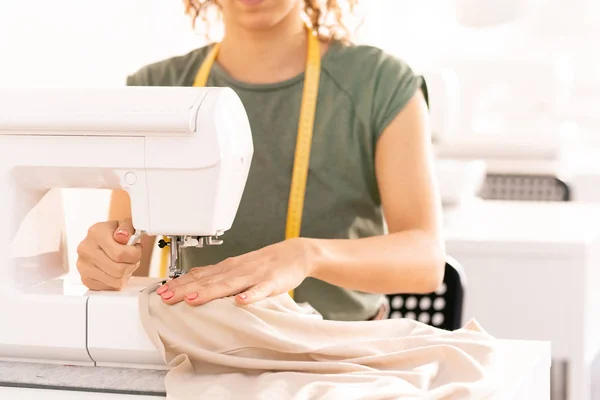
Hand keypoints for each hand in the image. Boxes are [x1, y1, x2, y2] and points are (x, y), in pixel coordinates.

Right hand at [76, 218, 141, 290]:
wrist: (104, 239)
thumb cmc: (116, 233)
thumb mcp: (126, 224)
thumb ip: (128, 228)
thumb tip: (123, 236)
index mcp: (96, 233)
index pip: (121, 254)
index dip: (135, 254)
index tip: (136, 248)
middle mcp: (86, 249)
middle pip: (119, 270)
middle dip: (132, 265)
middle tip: (132, 259)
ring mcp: (83, 266)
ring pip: (116, 281)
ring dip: (126, 274)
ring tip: (124, 264)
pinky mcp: (86, 279)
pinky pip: (109, 288)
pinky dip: (117, 282)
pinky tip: (116, 271)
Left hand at [156, 238, 317, 305]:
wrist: (294, 253)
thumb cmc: (265, 263)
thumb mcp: (238, 267)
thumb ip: (218, 276)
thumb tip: (193, 285)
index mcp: (227, 267)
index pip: (199, 275)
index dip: (180, 283)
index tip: (161, 292)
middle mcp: (236, 270)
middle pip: (208, 281)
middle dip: (186, 290)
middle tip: (166, 298)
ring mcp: (254, 276)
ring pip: (228, 285)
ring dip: (209, 292)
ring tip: (192, 300)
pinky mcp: (272, 283)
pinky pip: (260, 290)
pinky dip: (250, 296)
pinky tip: (240, 302)